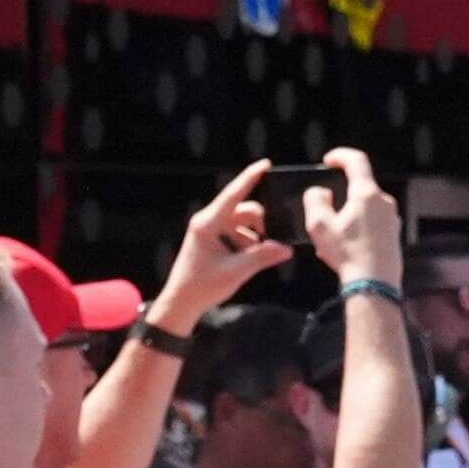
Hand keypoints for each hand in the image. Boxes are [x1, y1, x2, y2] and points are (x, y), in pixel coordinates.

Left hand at [151, 161, 293, 329]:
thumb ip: (263, 256)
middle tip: (270, 244)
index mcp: (208, 223)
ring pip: (244, 224)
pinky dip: (248, 245)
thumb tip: (287, 248)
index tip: (265, 164)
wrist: (182, 303)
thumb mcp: (237, 271)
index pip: (233, 194)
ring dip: (254, 238)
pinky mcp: (214, 241)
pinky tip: (248, 262)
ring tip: (253, 260)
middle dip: (261, 225)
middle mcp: (208, 222)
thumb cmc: (202, 286)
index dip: (250, 178)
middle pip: (245, 211)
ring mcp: (210, 231)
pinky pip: (238, 235)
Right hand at [306, 147, 400, 286]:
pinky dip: (357, 227)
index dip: (340, 156)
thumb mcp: (319, 225)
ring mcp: (392, 217)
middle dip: (340, 195)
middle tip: (323, 212)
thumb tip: (320, 192)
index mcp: (366, 194)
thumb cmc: (347, 253)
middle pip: (359, 187)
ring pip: (364, 206)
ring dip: (347, 215)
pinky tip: (345, 246)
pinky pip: (372, 222)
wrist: (374, 282)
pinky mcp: (393, 232)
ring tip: (332, 237)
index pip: (356, 161)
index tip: (329, 159)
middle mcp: (383, 201)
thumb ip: (315, 200)